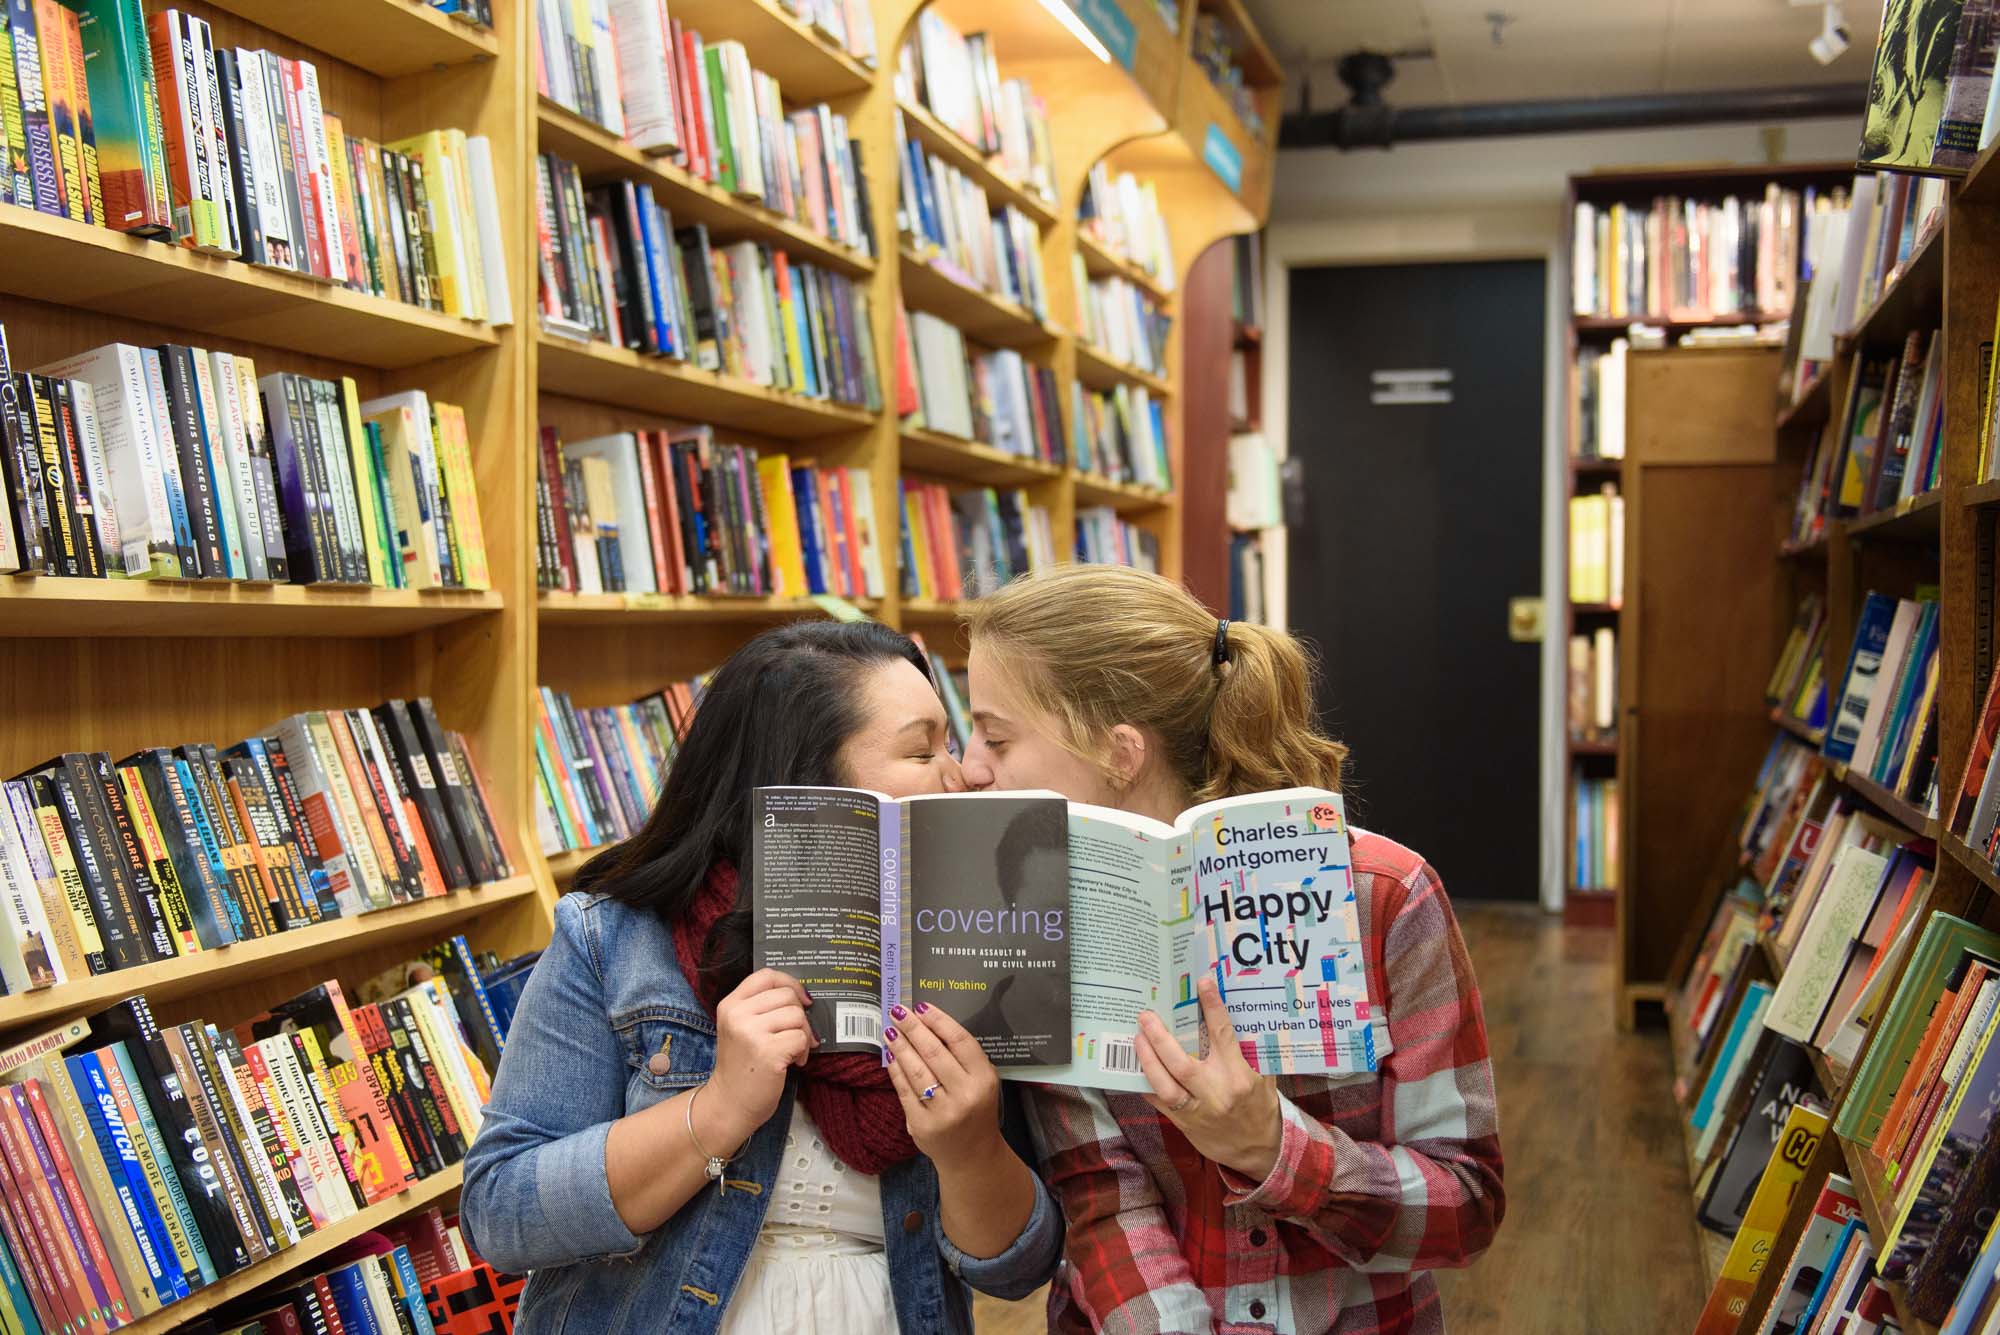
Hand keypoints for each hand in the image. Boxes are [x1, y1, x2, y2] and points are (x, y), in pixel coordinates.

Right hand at [708, 968, 816, 1150]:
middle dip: (800, 1016)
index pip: (766, 975)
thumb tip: (802, 995)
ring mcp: (751, 1033)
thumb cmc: (741, 1066)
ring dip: (803, 1035)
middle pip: (787, 996)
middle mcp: (738, 1014)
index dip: (790, 982)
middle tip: (794, 1035)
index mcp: (730, 1004)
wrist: (729, 1103)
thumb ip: (762, 1008)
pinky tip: (793, 1063)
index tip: (801, 998)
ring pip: (797, 1016)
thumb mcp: (740, 1028)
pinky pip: (801, 1038)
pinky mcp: (768, 1052)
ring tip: (792, 1051)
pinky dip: (803, 1051)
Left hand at [883, 1002, 1004, 1170]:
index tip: (921, 1006)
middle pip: (934, 1052)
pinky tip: (890, 1056)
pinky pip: (904, 1090)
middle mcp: (965, 1095)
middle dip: (912, 1028)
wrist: (972, 1155)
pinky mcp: (922, 1125)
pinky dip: (895, 1070)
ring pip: (916, 1070)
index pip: (959, 1040)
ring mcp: (942, 1112)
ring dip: (900, 1046)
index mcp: (983, 1079)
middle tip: (898, 1011)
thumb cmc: (976, 1110)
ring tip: (890, 1030)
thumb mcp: (982, 1082)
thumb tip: (928, 1025)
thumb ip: (962, 1057)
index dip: (938, 1020)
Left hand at [1135, 975, 1282, 1180]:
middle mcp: (1216, 1092)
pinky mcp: (1185, 1124)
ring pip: (1165, 1085)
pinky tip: (1135, 1068)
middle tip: (1146, 1016)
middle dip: (1160, 1038)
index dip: (1212, 1007)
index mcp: (1238, 1076)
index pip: (1223, 1035)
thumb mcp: (1264, 1077)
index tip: (1202, 983)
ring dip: (1147, 1061)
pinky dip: (1146, 1085)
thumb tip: (1235, 1017)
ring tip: (1137, 1038)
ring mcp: (1198, 1110)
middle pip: (1181, 1063)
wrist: (1260, 1151)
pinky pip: (1160, 1103)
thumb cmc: (1261, 1108)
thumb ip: (1250, 1051)